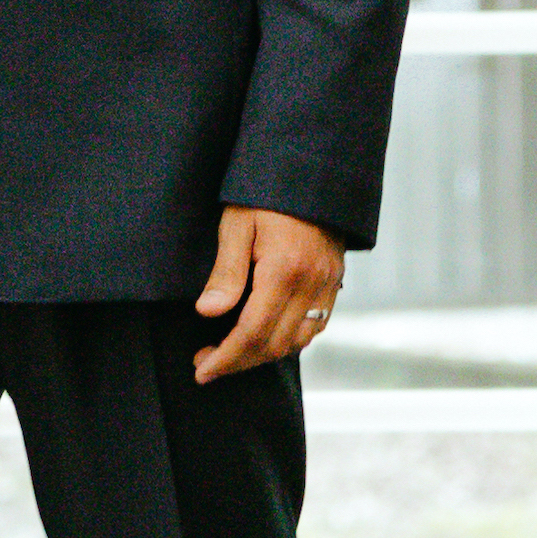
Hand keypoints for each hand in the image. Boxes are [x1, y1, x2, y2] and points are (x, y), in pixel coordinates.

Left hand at [192, 205, 343, 381]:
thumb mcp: (237, 222)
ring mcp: (328, 286)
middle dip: (240, 362)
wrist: (311, 168)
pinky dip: (289, 339)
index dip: (226, 357)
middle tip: (208, 363)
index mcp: (285, 271)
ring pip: (298, 342)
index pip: (253, 333)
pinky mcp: (335, 282)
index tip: (202, 369)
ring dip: (264, 354)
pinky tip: (265, 334)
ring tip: (231, 352)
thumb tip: (208, 313)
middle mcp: (312, 285)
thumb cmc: (265, 190)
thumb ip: (226, 272)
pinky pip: (314, 326)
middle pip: (276, 345)